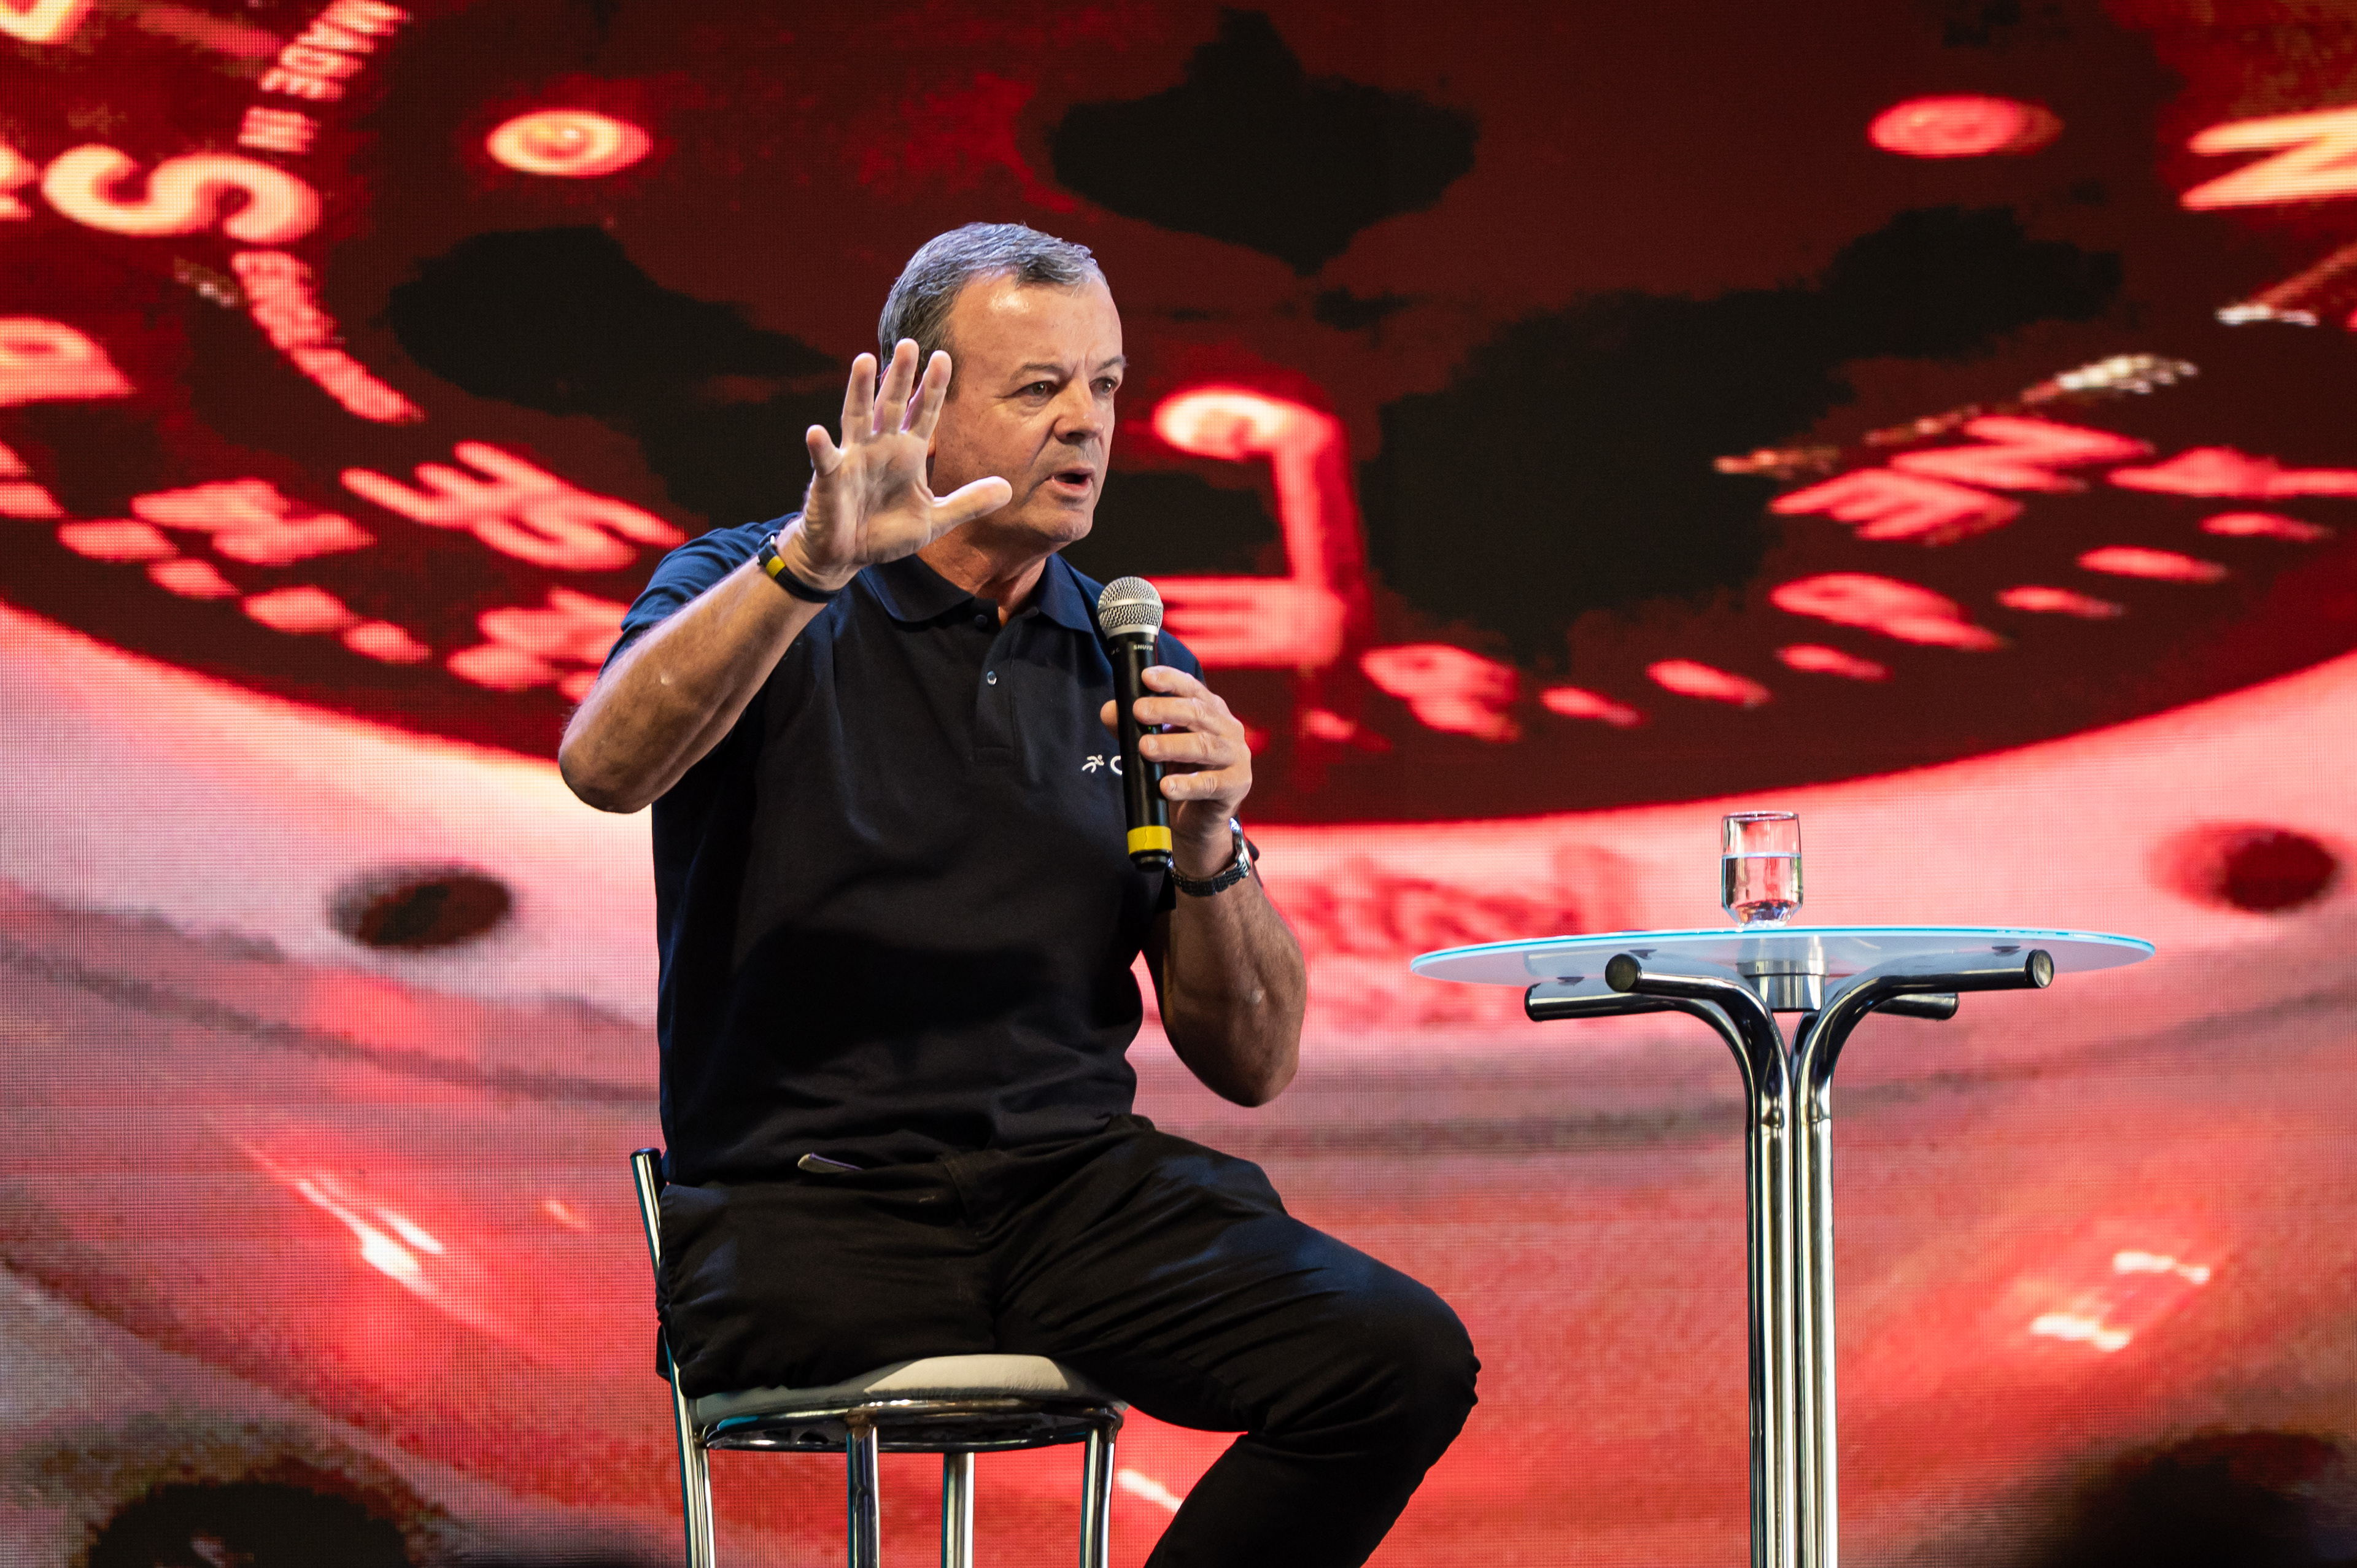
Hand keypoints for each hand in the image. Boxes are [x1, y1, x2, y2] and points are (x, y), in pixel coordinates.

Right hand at [781, 340, 1013, 588]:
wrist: (848, 554)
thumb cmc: (886, 532)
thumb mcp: (934, 519)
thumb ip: (968, 502)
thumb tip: (1009, 489)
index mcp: (907, 453)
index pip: (924, 413)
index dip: (933, 387)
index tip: (944, 357)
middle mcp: (881, 447)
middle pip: (892, 404)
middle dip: (902, 376)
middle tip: (911, 343)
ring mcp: (853, 459)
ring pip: (857, 417)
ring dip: (860, 391)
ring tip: (864, 361)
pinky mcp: (829, 479)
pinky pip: (825, 460)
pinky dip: (820, 447)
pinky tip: (816, 432)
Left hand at [1098, 666, 1252, 876]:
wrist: (1197, 818)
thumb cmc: (1178, 771)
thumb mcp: (1154, 745)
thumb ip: (1132, 727)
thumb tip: (1109, 712)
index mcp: (1210, 710)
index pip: (1192, 688)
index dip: (1170, 680)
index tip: (1145, 677)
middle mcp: (1227, 728)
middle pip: (1198, 714)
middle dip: (1166, 710)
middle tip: (1138, 712)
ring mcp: (1236, 756)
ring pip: (1205, 746)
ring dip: (1172, 745)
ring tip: (1145, 747)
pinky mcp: (1236, 785)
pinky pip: (1211, 784)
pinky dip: (1187, 785)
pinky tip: (1166, 786)